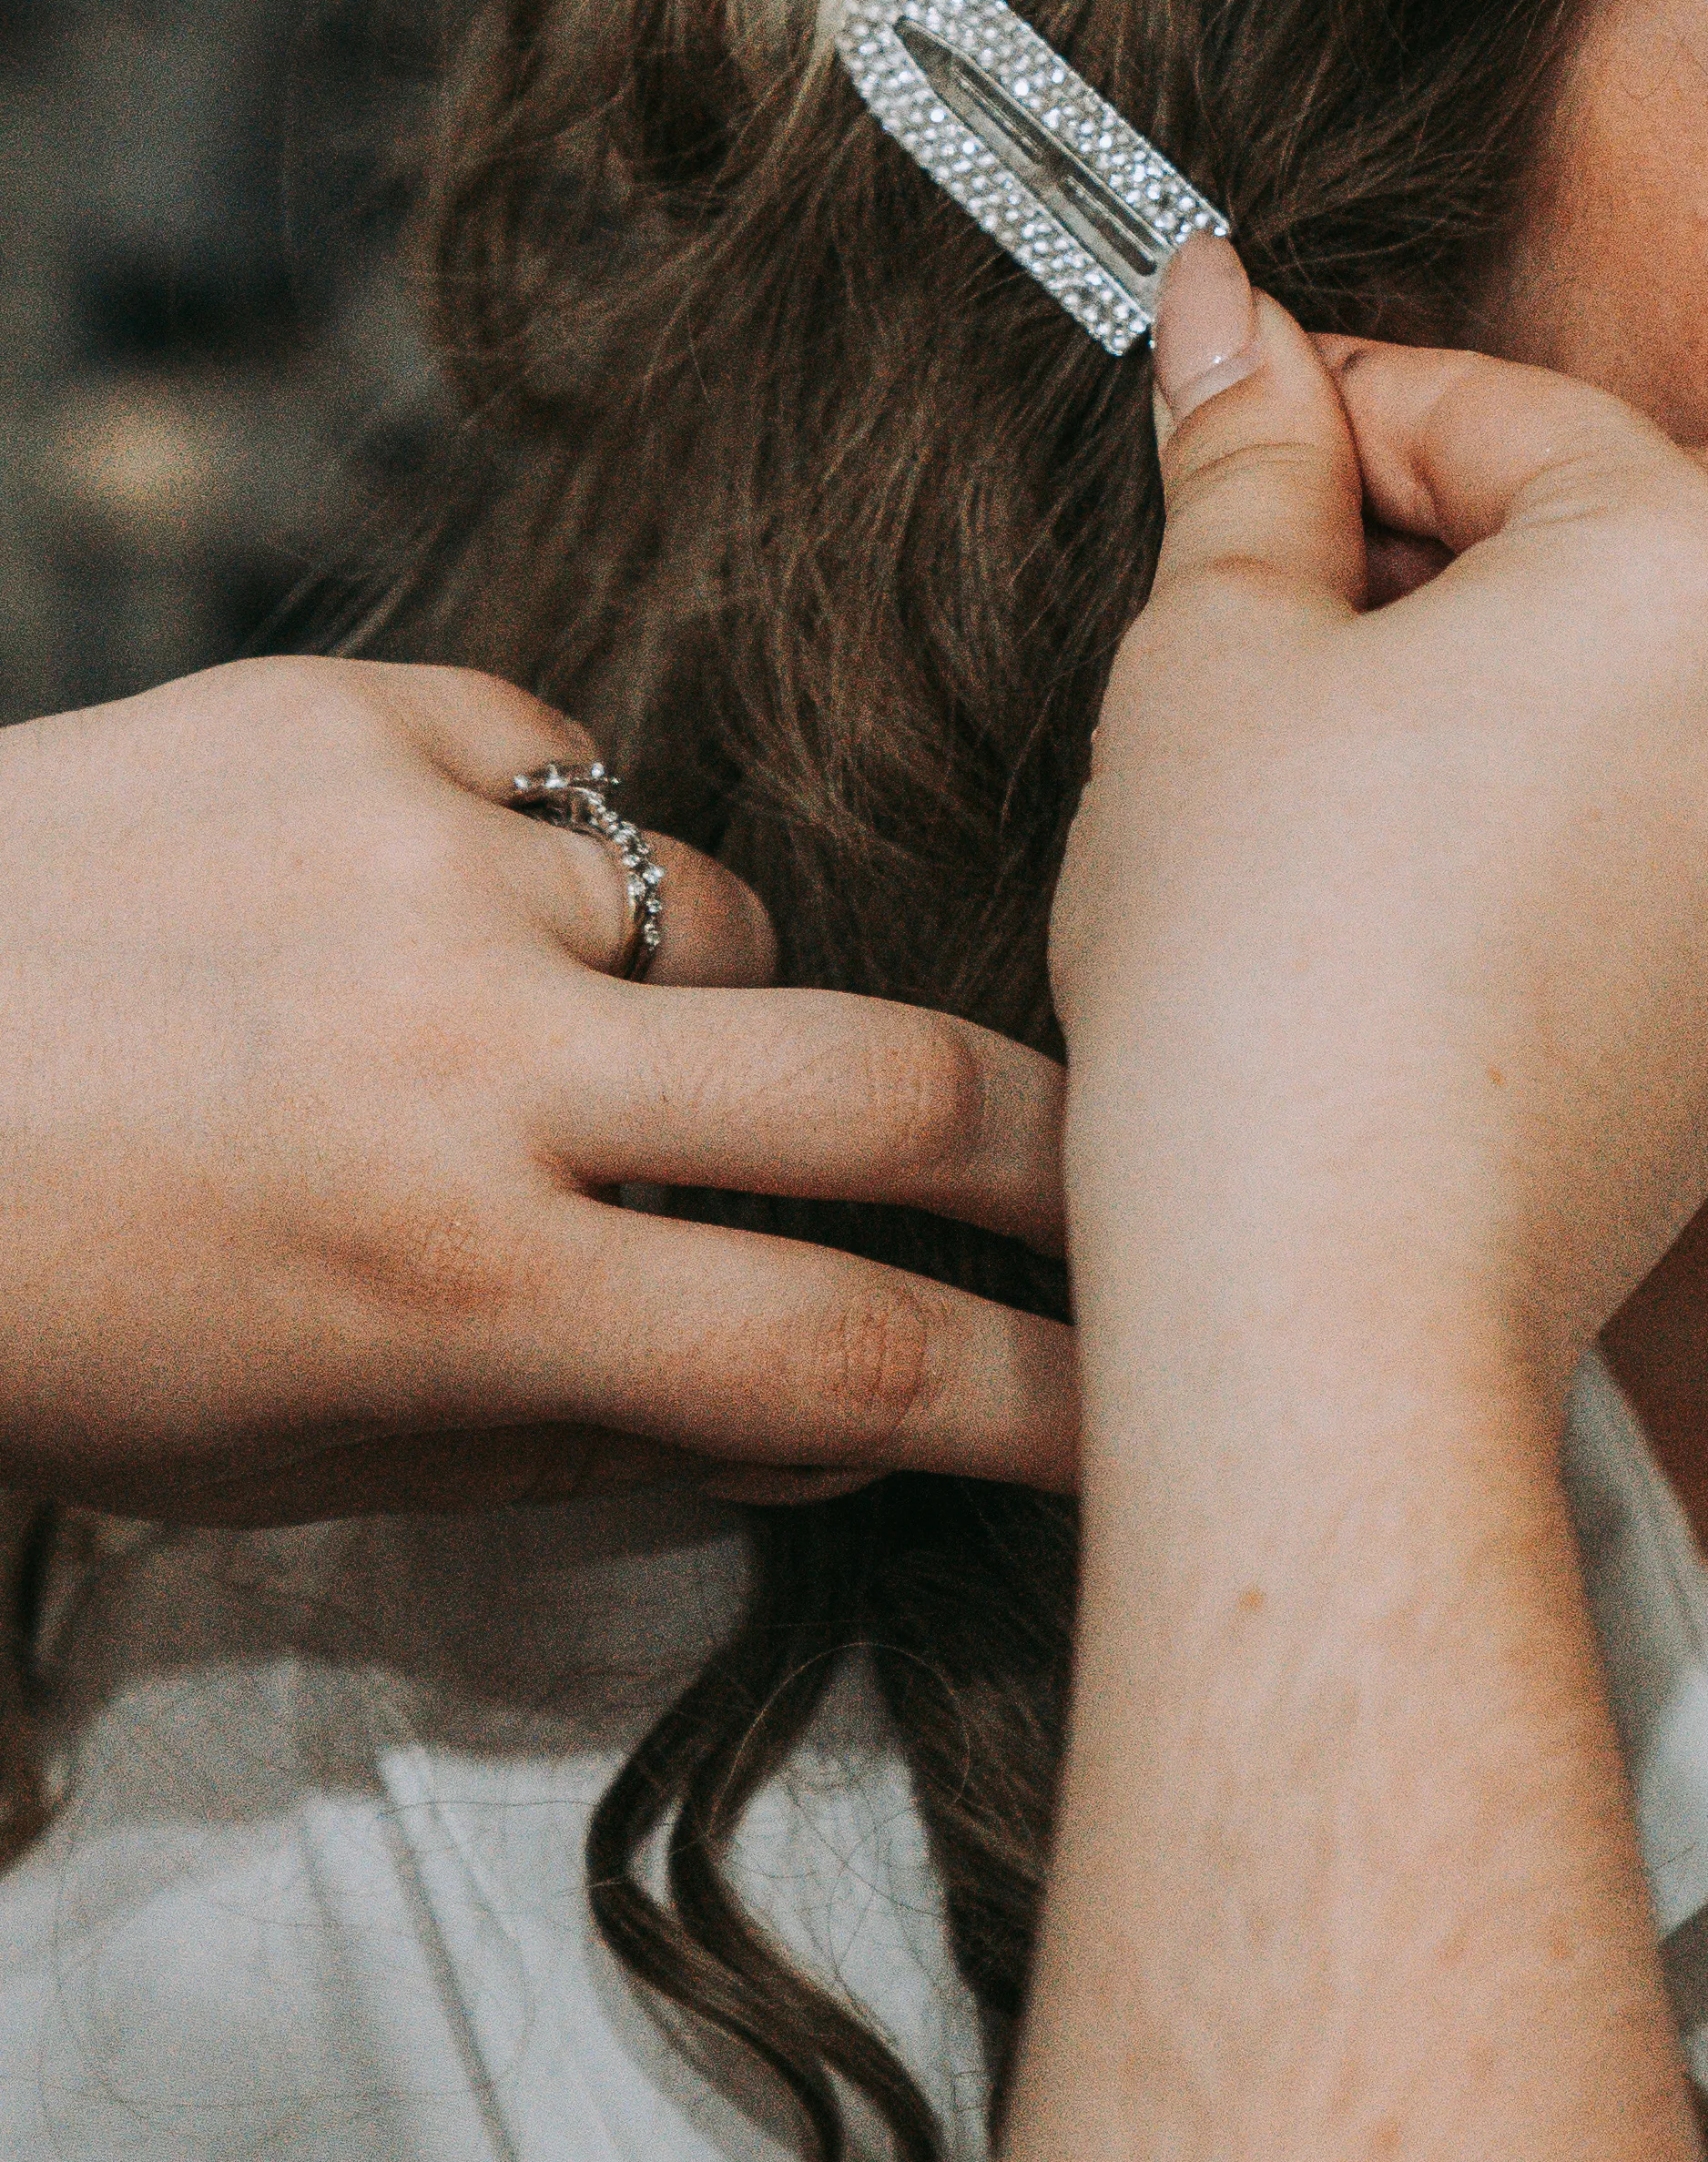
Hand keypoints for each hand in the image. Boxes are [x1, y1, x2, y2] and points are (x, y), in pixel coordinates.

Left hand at [0, 655, 1072, 1518]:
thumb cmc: (44, 1308)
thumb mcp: (301, 1451)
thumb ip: (592, 1428)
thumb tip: (861, 1406)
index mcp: (452, 1288)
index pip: (844, 1351)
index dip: (1037, 1392)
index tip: (1143, 1406)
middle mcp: (466, 1063)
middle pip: (895, 1087)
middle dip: (1064, 1146)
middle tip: (1143, 1163)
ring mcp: (422, 859)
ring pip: (734, 918)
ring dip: (708, 997)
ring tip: (551, 1041)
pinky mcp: (360, 711)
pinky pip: (578, 781)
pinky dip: (549, 860)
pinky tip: (417, 915)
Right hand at [1056, 243, 1707, 1409]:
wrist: (1341, 1304)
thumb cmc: (1262, 980)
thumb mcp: (1215, 659)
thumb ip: (1249, 458)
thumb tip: (1225, 310)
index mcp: (1694, 559)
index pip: (1499, 408)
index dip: (1336, 408)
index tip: (1230, 421)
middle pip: (1644, 501)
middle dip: (1473, 512)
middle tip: (1295, 579)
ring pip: (1704, 645)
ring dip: (1552, 634)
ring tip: (1360, 714)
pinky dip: (1610, 770)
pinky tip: (1446, 839)